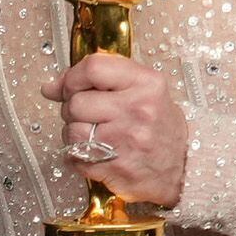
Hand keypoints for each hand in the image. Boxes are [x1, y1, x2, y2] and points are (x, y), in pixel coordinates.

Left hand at [42, 54, 187, 206]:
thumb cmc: (159, 125)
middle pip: (76, 102)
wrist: (185, 168)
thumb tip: (50, 87)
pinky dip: (77, 155)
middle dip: (72, 109)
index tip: (71, 86)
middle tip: (88, 115)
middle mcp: (138, 110)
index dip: (72, 77)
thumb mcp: (143, 89)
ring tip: (93, 135)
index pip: (93, 67)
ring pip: (71, 131)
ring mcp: (126, 141)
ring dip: (74, 133)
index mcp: (146, 83)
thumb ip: (100, 78)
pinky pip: (74, 156)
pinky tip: (95, 152)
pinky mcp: (116, 168)